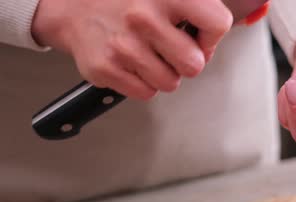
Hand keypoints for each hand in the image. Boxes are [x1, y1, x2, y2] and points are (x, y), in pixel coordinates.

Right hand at [32, 0, 232, 99]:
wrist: (73, 5)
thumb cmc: (126, 1)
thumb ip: (197, 8)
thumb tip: (213, 37)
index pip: (217, 23)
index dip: (212, 36)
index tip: (199, 36)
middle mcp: (144, 17)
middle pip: (194, 65)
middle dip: (186, 61)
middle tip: (170, 48)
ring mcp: (123, 45)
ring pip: (170, 83)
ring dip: (163, 72)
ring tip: (147, 51)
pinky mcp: (106, 68)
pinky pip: (146, 92)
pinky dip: (142, 81)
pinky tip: (132, 61)